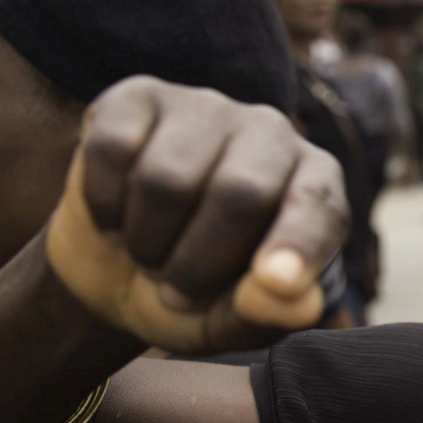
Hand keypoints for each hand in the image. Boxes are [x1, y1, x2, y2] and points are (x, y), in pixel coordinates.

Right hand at [44, 77, 345, 354]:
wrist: (114, 271)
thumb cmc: (192, 296)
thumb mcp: (228, 325)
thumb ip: (266, 316)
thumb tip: (298, 301)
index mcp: (315, 186)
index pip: (317, 208)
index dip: (298, 245)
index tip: (279, 282)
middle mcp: (270, 133)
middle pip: (239, 192)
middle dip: (195, 263)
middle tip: (176, 290)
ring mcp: (205, 107)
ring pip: (166, 179)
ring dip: (145, 241)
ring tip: (149, 252)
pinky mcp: (138, 97)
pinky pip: (112, 150)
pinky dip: (104, 205)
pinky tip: (116, 213)